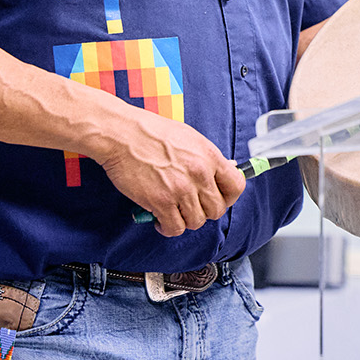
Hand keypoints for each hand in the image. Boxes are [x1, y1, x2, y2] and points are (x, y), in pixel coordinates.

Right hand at [94, 110, 246, 236]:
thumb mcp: (190, 137)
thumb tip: (226, 169)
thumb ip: (208, 157)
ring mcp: (180, 189)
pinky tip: (160, 219)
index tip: (220, 198)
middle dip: (205, 212)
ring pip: (196, 221)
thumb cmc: (152, 132)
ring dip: (185, 220)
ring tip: (174, 212)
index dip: (229, 197)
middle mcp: (199, 174)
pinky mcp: (160, 201)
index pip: (236, 186)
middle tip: (192, 207)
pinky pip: (174, 227)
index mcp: (209, 156)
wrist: (122, 134)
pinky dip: (168, 228)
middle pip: (216, 209)